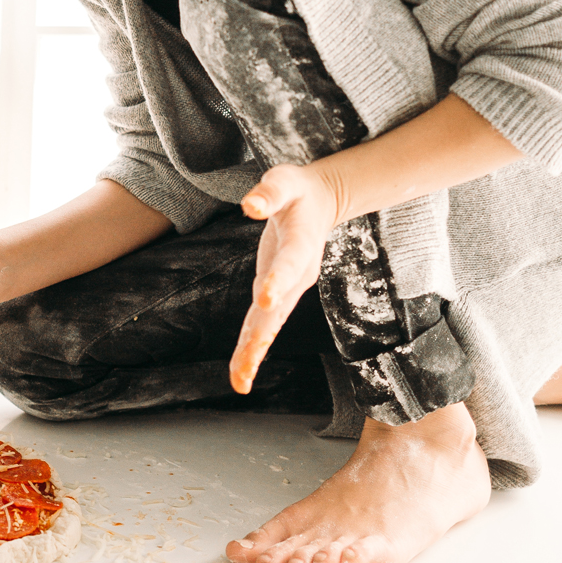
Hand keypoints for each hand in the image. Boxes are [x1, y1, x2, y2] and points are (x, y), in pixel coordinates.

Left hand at [230, 163, 338, 393]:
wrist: (321, 204)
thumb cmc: (298, 191)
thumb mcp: (284, 181)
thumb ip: (269, 192)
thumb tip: (250, 205)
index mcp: (300, 245)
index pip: (288, 264)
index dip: (278, 280)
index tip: (267, 299)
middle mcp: (297, 274)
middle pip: (278, 310)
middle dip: (261, 338)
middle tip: (246, 368)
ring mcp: (288, 288)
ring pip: (270, 324)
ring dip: (254, 352)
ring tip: (241, 381)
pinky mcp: (277, 294)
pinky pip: (263, 324)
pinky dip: (252, 347)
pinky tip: (241, 371)